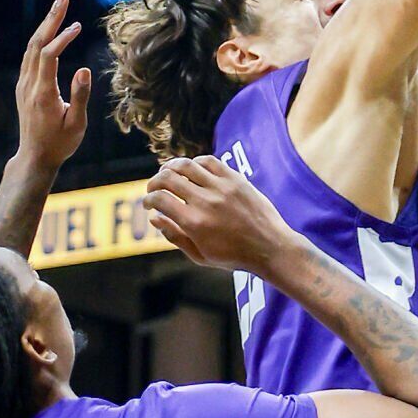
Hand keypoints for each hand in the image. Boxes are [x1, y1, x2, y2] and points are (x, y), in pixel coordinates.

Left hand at [14, 0, 91, 173]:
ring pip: (31, 48)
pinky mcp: (24, 86)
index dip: (62, 38)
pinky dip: (41, 39)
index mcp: (43, 94)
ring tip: (59, 7)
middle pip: (37, 44)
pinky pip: (30, 56)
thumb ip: (80, 96)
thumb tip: (83, 68)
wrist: (35, 157)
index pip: (50, 56)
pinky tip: (51, 31)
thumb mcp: (76, 124)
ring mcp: (23, 85)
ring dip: (45, 26)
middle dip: (50, 19)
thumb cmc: (60, 144)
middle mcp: (29, 85)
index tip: (78, 26)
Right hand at [144, 156, 291, 273]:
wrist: (269, 247)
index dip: (148, 199)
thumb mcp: (200, 255)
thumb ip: (174, 236)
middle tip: (153, 188)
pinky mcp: (236, 179)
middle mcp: (206, 202)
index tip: (148, 204)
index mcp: (194, 223)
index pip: (159, 199)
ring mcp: (222, 187)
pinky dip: (195, 163)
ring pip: (186, 165)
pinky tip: (191, 170)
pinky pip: (209, 161)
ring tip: (167, 174)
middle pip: (168, 178)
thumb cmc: (234, 256)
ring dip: (170, 167)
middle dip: (154, 182)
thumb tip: (154, 218)